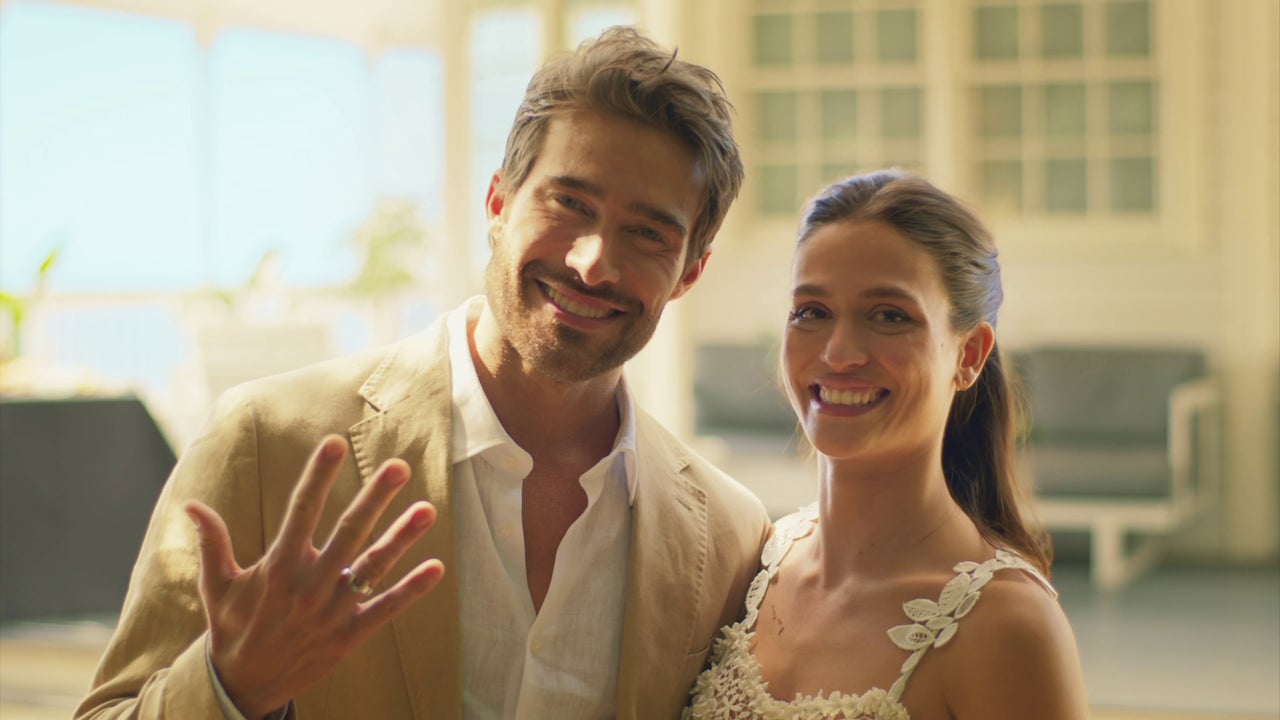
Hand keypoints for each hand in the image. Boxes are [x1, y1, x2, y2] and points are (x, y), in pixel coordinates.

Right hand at [184, 434, 444, 719]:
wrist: (242, 685)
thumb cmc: (231, 626)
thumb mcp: (217, 585)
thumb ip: (212, 542)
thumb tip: (191, 504)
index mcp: (278, 566)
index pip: (301, 510)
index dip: (318, 475)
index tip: (334, 443)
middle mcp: (309, 585)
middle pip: (348, 532)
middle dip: (374, 498)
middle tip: (398, 467)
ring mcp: (332, 611)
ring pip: (373, 568)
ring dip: (401, 538)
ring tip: (428, 509)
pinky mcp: (349, 635)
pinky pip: (385, 609)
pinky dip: (411, 590)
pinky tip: (436, 568)